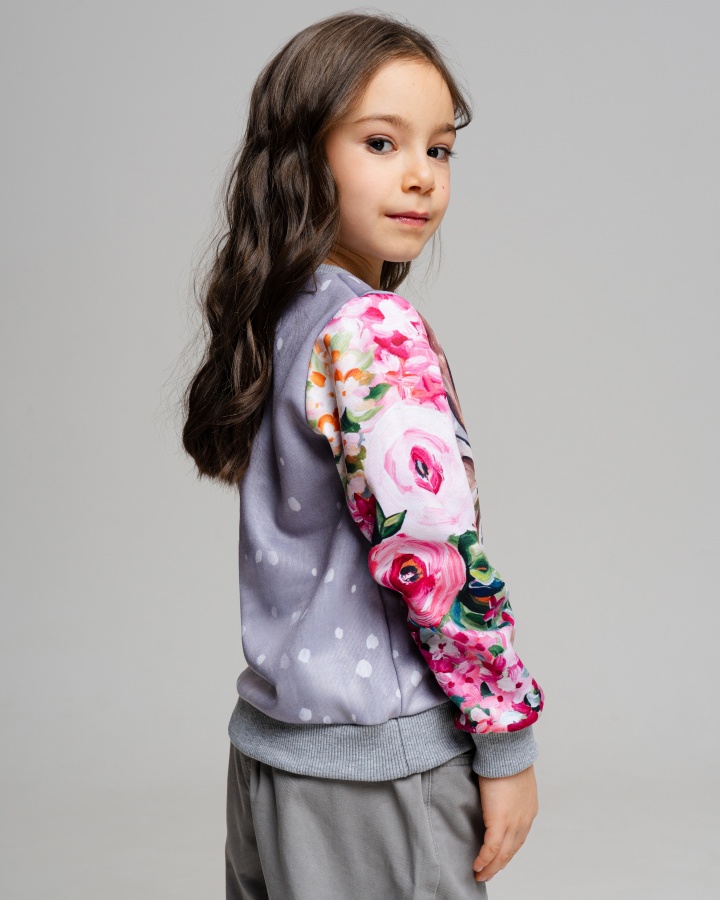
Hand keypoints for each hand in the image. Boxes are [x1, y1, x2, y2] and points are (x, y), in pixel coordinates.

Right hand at [472, 763, 537, 882]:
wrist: (508, 751)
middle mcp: (523, 821)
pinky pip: (491, 849)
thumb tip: (497, 791)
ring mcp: (513, 824)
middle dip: (499, 864)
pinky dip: (484, 860)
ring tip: (481, 874)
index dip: (507, 850)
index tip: (498, 857)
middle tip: (488, 873)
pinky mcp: (499, 822)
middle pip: (511, 851)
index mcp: (528, 810)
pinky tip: (477, 866)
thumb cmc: (507, 757)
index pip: (518, 838)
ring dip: (491, 867)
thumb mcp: (512, 777)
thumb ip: (507, 789)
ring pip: (502, 855)